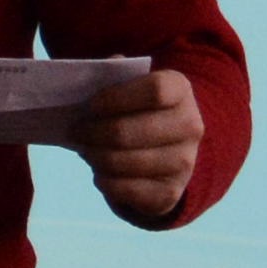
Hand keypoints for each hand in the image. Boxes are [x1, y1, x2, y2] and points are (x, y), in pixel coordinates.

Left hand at [78, 69, 204, 225]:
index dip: (115, 98)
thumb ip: (115, 76)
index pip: (153, 91)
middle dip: (94, 133)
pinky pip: (126, 190)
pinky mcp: (171, 192)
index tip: (90, 105)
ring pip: (124, 162)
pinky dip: (105, 181)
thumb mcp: (133, 85)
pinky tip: (99, 172)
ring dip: (96, 157)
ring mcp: (184, 162)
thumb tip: (96, 74)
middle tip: (76, 132)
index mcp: (181, 90)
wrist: (171, 148)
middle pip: (129, 131)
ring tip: (85, 150)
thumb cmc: (140, 109)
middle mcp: (190, 126)